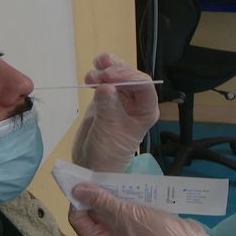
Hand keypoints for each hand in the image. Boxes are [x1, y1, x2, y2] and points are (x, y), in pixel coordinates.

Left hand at [68, 183, 207, 235]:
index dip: (77, 201)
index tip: (82, 181)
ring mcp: (124, 231)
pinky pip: (125, 209)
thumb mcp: (125, 214)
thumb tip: (77, 189)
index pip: (78, 220)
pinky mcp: (138, 224)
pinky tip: (128, 185)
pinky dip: (124, 197)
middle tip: (100, 175)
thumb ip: (101, 201)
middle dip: (94, 196)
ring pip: (110, 210)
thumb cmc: (153, 233)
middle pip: (93, 214)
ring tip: (114, 178)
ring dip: (110, 195)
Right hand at [72, 52, 158, 171]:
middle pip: (130, 76)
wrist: (92, 165)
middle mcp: (136, 102)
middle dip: (115, 71)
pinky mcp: (106, 100)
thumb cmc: (108, 153)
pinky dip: (97, 74)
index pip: (144, 85)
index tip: (108, 76)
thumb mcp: (109, 129)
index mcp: (145, 110)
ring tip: (90, 77)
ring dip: (105, 69)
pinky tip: (90, 77)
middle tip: (97, 76)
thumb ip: (108, 106)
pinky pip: (105, 81)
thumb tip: (106, 87)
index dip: (128, 76)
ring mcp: (121, 100)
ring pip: (117, 75)